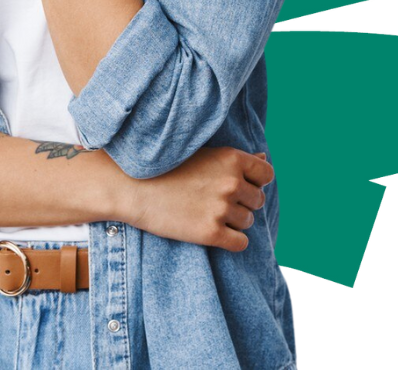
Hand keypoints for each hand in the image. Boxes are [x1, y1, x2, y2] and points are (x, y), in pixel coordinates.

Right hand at [120, 147, 274, 251]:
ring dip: (234, 221)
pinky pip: (240, 243)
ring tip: (209, 213)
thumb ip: (234, 159)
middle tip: (216, 201)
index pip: (266, 174)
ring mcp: (221, 208)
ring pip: (248, 222)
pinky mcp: (210, 233)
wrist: (131, 186)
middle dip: (242, 202)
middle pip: (257, 200)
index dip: (255, 181)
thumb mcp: (202, 154)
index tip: (239, 184)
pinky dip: (231, 240)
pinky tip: (213, 231)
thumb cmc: (165, 167)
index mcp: (231, 159)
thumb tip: (263, 157)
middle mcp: (230, 183)